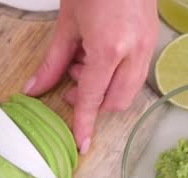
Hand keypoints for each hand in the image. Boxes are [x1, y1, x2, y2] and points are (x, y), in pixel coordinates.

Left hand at [23, 0, 157, 153]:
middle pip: (115, 101)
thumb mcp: (66, 24)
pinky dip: (115, 74)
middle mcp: (134, 50)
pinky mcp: (151, 39)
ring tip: (84, 63)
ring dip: (104, 88)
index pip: (92, 98)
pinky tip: (99, 55)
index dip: (84, 124)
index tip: (81, 144)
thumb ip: (52, 62)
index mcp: (109, 47)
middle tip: (72, 85)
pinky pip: (135, 72)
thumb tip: (36, 87)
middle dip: (92, 102)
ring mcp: (147, 44)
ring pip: (128, 90)